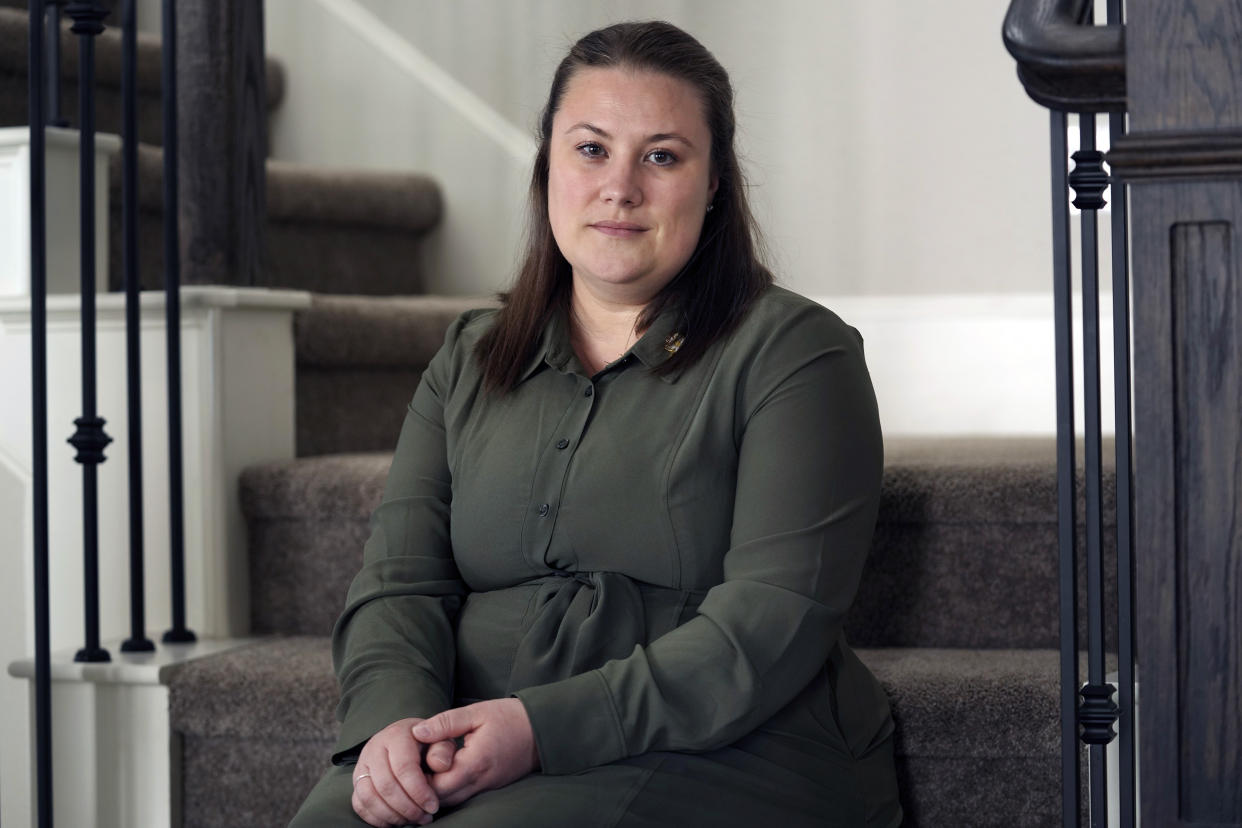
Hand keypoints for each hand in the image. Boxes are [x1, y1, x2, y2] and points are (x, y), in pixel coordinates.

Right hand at [352, 717, 457, 826]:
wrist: (409, 740)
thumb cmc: (428, 743)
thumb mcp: (441, 740)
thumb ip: (444, 751)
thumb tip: (439, 766)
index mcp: (397, 735)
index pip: (404, 768)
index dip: (419, 791)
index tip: (433, 806)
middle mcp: (374, 748)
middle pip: (385, 785)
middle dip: (407, 807)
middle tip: (424, 817)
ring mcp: (362, 764)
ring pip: (369, 797)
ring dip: (391, 815)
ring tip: (412, 819)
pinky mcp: (356, 780)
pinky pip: (359, 804)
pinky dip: (376, 818)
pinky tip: (396, 820)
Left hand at [414, 699, 540, 806]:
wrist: (543, 729)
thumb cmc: (510, 717)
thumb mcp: (476, 712)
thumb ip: (445, 723)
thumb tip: (417, 733)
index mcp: (475, 762)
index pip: (437, 785)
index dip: (419, 778)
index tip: (411, 762)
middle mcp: (481, 781)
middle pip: (442, 799)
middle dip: (424, 788)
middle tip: (414, 769)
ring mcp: (487, 788)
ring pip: (453, 802)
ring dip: (437, 791)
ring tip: (427, 771)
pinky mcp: (491, 788)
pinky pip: (464, 797)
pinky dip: (450, 791)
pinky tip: (444, 774)